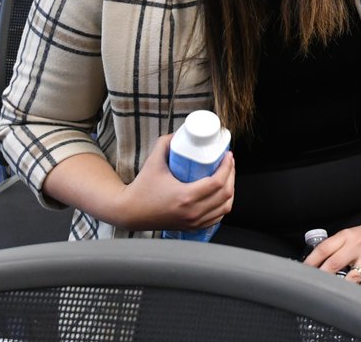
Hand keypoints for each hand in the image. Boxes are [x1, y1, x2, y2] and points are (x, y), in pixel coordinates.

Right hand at [111, 135, 234, 231]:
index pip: (218, 182)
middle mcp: (192, 212)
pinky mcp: (192, 227)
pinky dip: (223, 205)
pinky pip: (217, 218)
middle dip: (231, 175)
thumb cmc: (141, 188)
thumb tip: (180, 132)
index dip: (228, 167)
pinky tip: (222, 194)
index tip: (228, 155)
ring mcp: (193, 222)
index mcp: (185, 197)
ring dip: (230, 191)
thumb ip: (165, 143)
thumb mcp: (154, 162)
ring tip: (228, 176)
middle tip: (229, 162)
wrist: (129, 212)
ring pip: (224, 207)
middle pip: (225, 194)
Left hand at [304, 215, 360, 288]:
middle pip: (333, 264)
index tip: (301, 272)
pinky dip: (355, 292)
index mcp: (347, 236)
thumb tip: (314, 266)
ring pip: (351, 279)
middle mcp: (357, 247)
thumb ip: (334, 248)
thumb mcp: (349, 235)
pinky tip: (349, 295)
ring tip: (329, 294)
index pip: (323, 249)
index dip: (310, 262)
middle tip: (311, 286)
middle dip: (321, 277)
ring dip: (339, 288)